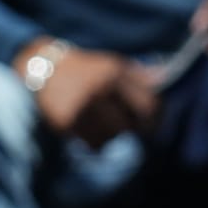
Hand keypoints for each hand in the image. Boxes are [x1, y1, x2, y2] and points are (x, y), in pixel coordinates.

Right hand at [20, 42, 162, 147]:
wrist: (43, 66)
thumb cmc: (85, 68)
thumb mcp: (113, 64)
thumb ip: (140, 76)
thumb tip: (164, 81)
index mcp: (114, 72)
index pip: (148, 105)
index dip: (152, 120)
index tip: (148, 125)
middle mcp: (99, 88)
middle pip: (130, 126)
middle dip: (129, 130)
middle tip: (123, 128)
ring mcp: (82, 106)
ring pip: (111, 138)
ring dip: (110, 137)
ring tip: (101, 126)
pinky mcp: (66, 121)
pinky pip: (92, 144)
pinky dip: (93, 141)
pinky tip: (87, 129)